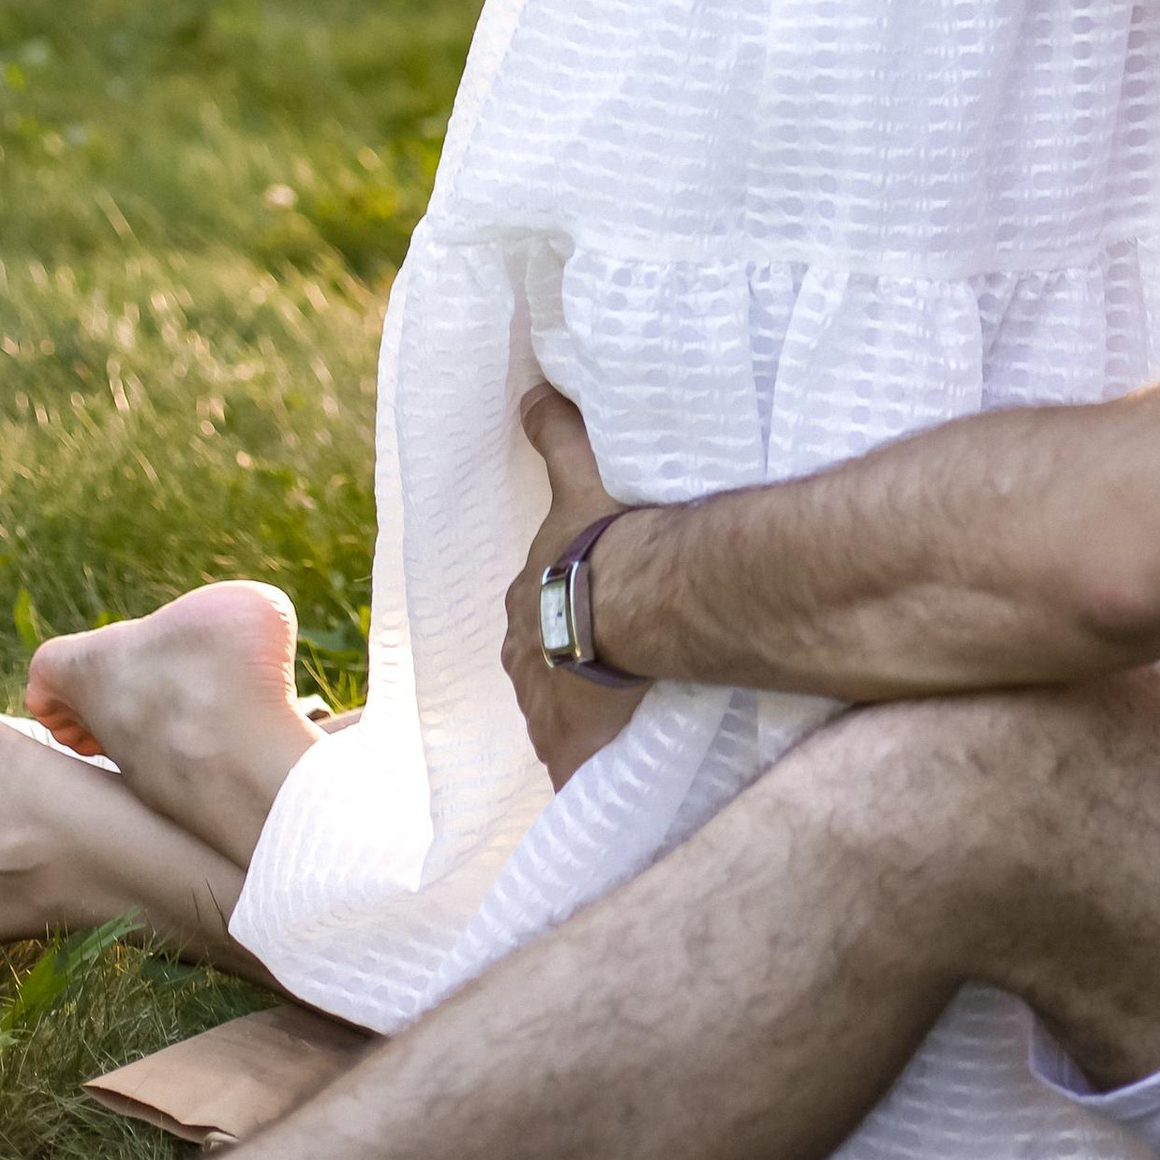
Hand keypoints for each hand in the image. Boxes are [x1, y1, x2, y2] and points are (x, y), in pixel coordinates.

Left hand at [502, 383, 646, 791]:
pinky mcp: (574, 755)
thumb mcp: (579, 476)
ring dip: (589, 714)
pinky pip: (583, 768)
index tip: (591, 610)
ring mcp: (546, 715)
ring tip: (631, 710)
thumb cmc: (607, 541)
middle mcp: (524, 664)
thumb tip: (530, 391)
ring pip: (563, 716)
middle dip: (570, 667)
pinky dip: (597, 767)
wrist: (636, 601)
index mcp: (524, 605)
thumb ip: (556, 436)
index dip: (563, 611)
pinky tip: (623, 768)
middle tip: (614, 661)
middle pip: (545, 667)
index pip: (537, 613)